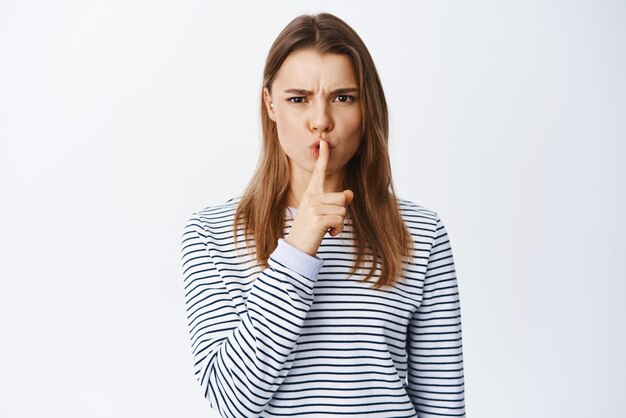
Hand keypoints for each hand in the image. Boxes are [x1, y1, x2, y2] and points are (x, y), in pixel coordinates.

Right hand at [285, 139, 353, 256]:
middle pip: (342, 197)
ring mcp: (313, 207)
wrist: (296, 248)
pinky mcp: (318, 219)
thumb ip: (335, 202)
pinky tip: (328, 234)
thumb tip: (350, 193)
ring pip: (343, 210)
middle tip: (328, 222)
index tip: (323, 142)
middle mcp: (310, 197)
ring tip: (326, 228)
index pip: (318, 172)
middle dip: (341, 212)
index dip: (322, 157)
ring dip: (340, 223)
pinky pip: (340, 221)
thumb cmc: (310, 230)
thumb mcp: (322, 213)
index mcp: (310, 193)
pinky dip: (338, 230)